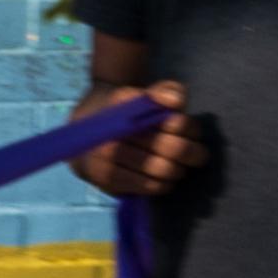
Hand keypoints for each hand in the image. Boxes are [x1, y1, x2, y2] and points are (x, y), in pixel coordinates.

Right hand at [100, 85, 215, 196]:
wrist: (87, 138)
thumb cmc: (127, 117)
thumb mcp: (145, 98)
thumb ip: (166, 90)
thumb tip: (175, 100)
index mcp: (124, 103)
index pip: (175, 121)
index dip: (186, 127)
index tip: (180, 127)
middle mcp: (112, 129)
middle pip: (174, 148)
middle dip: (189, 152)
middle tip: (187, 152)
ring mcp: (106, 156)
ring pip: (166, 169)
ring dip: (177, 169)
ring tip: (171, 163)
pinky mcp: (107, 180)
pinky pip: (154, 186)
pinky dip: (164, 183)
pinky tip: (158, 176)